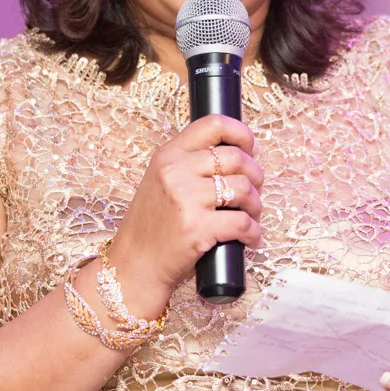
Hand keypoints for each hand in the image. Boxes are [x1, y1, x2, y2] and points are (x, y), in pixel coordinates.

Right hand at [106, 114, 263, 314]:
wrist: (134, 266)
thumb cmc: (152, 227)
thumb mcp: (160, 182)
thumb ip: (189, 165)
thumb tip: (238, 156)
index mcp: (168, 155)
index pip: (213, 124)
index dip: (241, 133)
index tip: (251, 148)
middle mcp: (176, 171)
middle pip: (236, 158)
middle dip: (255, 175)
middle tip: (254, 191)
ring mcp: (186, 199)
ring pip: (243, 188)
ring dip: (256, 204)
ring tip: (251, 216)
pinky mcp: (197, 228)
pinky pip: (242, 223)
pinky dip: (253, 232)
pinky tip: (250, 238)